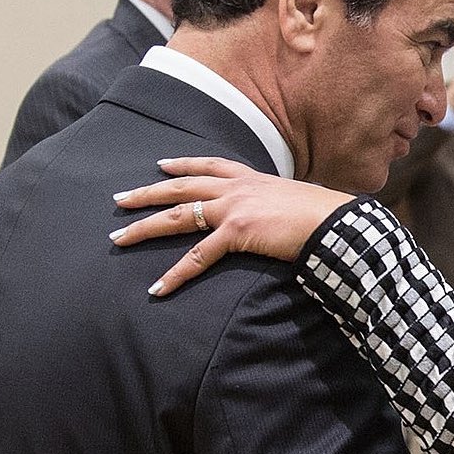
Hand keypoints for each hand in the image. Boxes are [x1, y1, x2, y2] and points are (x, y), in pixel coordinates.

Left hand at [110, 157, 351, 294]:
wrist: (335, 221)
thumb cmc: (324, 216)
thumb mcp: (295, 202)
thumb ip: (278, 207)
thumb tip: (280, 219)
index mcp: (252, 178)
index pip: (210, 165)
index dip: (182, 165)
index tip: (161, 165)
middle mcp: (237, 187)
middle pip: (181, 187)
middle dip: (146, 193)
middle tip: (119, 200)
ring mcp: (234, 207)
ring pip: (177, 216)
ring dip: (144, 227)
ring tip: (119, 238)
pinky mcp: (237, 231)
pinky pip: (199, 256)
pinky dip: (177, 274)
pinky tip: (159, 288)